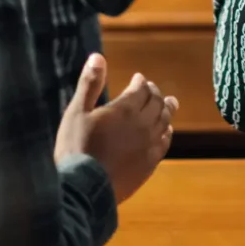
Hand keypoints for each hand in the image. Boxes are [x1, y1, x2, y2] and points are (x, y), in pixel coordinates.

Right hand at [53, 54, 176, 203]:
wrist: (84, 189)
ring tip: (169, 103)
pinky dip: (166, 132)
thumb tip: (97, 56)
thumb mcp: (76, 113)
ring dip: (166, 110)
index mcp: (125, 109)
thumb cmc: (75, 149)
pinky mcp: (149, 164)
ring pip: (164, 121)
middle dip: (154, 93)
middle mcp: (143, 124)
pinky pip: (164, 143)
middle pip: (156, 103)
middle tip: (151, 89)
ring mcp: (149, 145)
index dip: (140, 82)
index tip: (138, 78)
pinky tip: (165, 131)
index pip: (141, 89)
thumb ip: (89, 84)